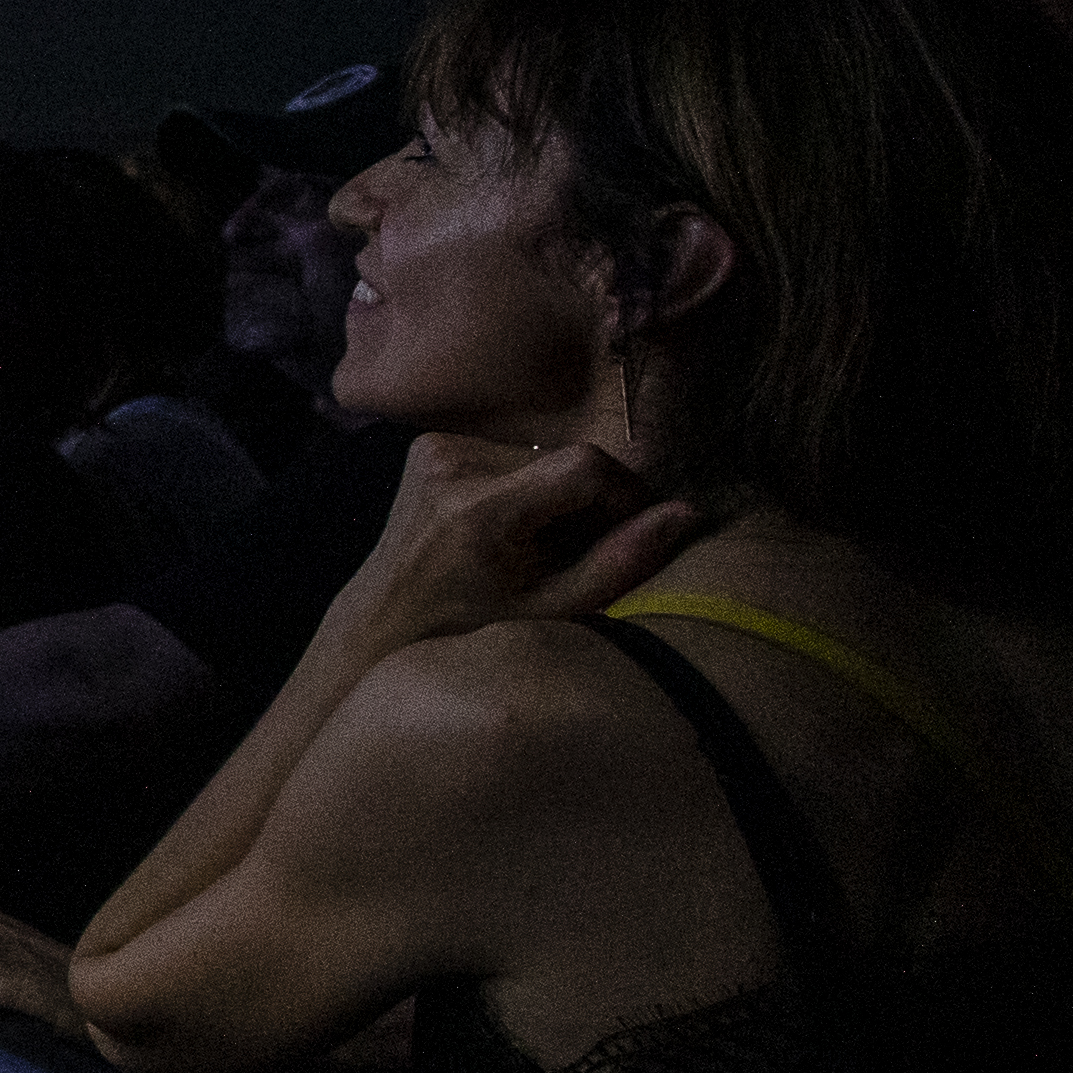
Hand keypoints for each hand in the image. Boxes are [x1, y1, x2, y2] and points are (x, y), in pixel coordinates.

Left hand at [332, 431, 706, 662]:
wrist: (386, 618)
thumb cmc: (471, 629)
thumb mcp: (554, 612)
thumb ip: (621, 563)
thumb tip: (687, 513)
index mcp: (476, 509)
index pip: (584, 465)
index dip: (625, 495)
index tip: (633, 532)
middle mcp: (450, 464)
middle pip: (568, 459)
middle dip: (594, 503)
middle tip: (582, 553)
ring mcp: (435, 448)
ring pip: (545, 456)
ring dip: (563, 496)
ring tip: (545, 547)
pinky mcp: (432, 443)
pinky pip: (514, 455)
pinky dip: (531, 487)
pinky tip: (516, 528)